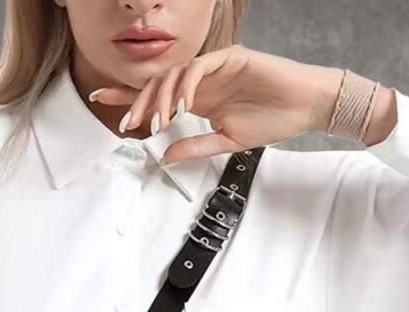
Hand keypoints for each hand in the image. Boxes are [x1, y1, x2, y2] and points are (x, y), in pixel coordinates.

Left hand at [89, 45, 370, 162]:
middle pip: (159, 84)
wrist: (305, 107)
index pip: (159, 96)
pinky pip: (198, 68)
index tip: (103, 102)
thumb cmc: (273, 120)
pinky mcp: (230, 58)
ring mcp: (215, 67)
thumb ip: (195, 147)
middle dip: (138, 102)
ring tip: (157, 123)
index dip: (129, 98)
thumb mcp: (227, 142)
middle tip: (126, 123)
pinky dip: (186, 86)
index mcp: (200, 98)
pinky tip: (182, 106)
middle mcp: (203, 80)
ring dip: (161, 100)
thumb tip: (165, 157)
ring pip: (174, 76)